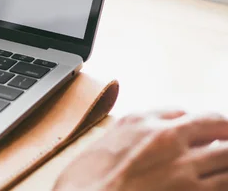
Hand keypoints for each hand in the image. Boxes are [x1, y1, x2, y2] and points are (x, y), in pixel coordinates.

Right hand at [54, 110, 227, 190]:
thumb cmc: (84, 185)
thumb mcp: (101, 146)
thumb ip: (130, 137)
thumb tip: (146, 141)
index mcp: (139, 121)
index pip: (183, 112)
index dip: (195, 124)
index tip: (199, 133)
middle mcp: (165, 136)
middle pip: (215, 124)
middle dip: (223, 135)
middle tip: (224, 144)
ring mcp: (182, 166)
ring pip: (227, 155)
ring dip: (226, 160)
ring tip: (222, 167)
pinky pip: (225, 184)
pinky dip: (224, 182)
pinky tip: (219, 184)